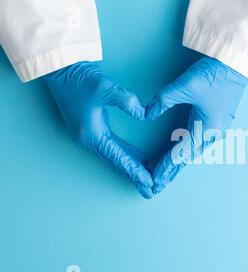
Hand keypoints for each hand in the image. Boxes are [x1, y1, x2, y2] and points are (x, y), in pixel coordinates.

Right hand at [45, 62, 153, 198]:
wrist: (59, 68)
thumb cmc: (79, 77)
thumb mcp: (105, 87)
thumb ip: (127, 101)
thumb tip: (144, 113)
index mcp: (92, 134)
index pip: (119, 157)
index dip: (135, 171)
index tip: (149, 183)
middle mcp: (89, 139)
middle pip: (117, 161)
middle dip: (134, 175)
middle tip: (151, 189)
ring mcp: (88, 135)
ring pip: (114, 155)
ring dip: (130, 166)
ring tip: (146, 178)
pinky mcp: (90, 128)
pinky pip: (111, 146)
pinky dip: (125, 154)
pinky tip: (137, 158)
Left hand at [146, 57, 247, 193]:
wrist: (236, 65)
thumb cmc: (214, 75)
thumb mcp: (185, 86)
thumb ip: (163, 100)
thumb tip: (146, 113)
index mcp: (206, 129)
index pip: (180, 153)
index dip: (165, 167)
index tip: (154, 179)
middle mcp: (214, 134)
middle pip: (188, 157)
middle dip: (172, 171)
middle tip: (156, 184)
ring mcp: (218, 129)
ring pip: (195, 151)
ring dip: (180, 162)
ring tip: (166, 173)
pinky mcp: (219, 122)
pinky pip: (201, 143)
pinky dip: (188, 151)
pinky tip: (182, 153)